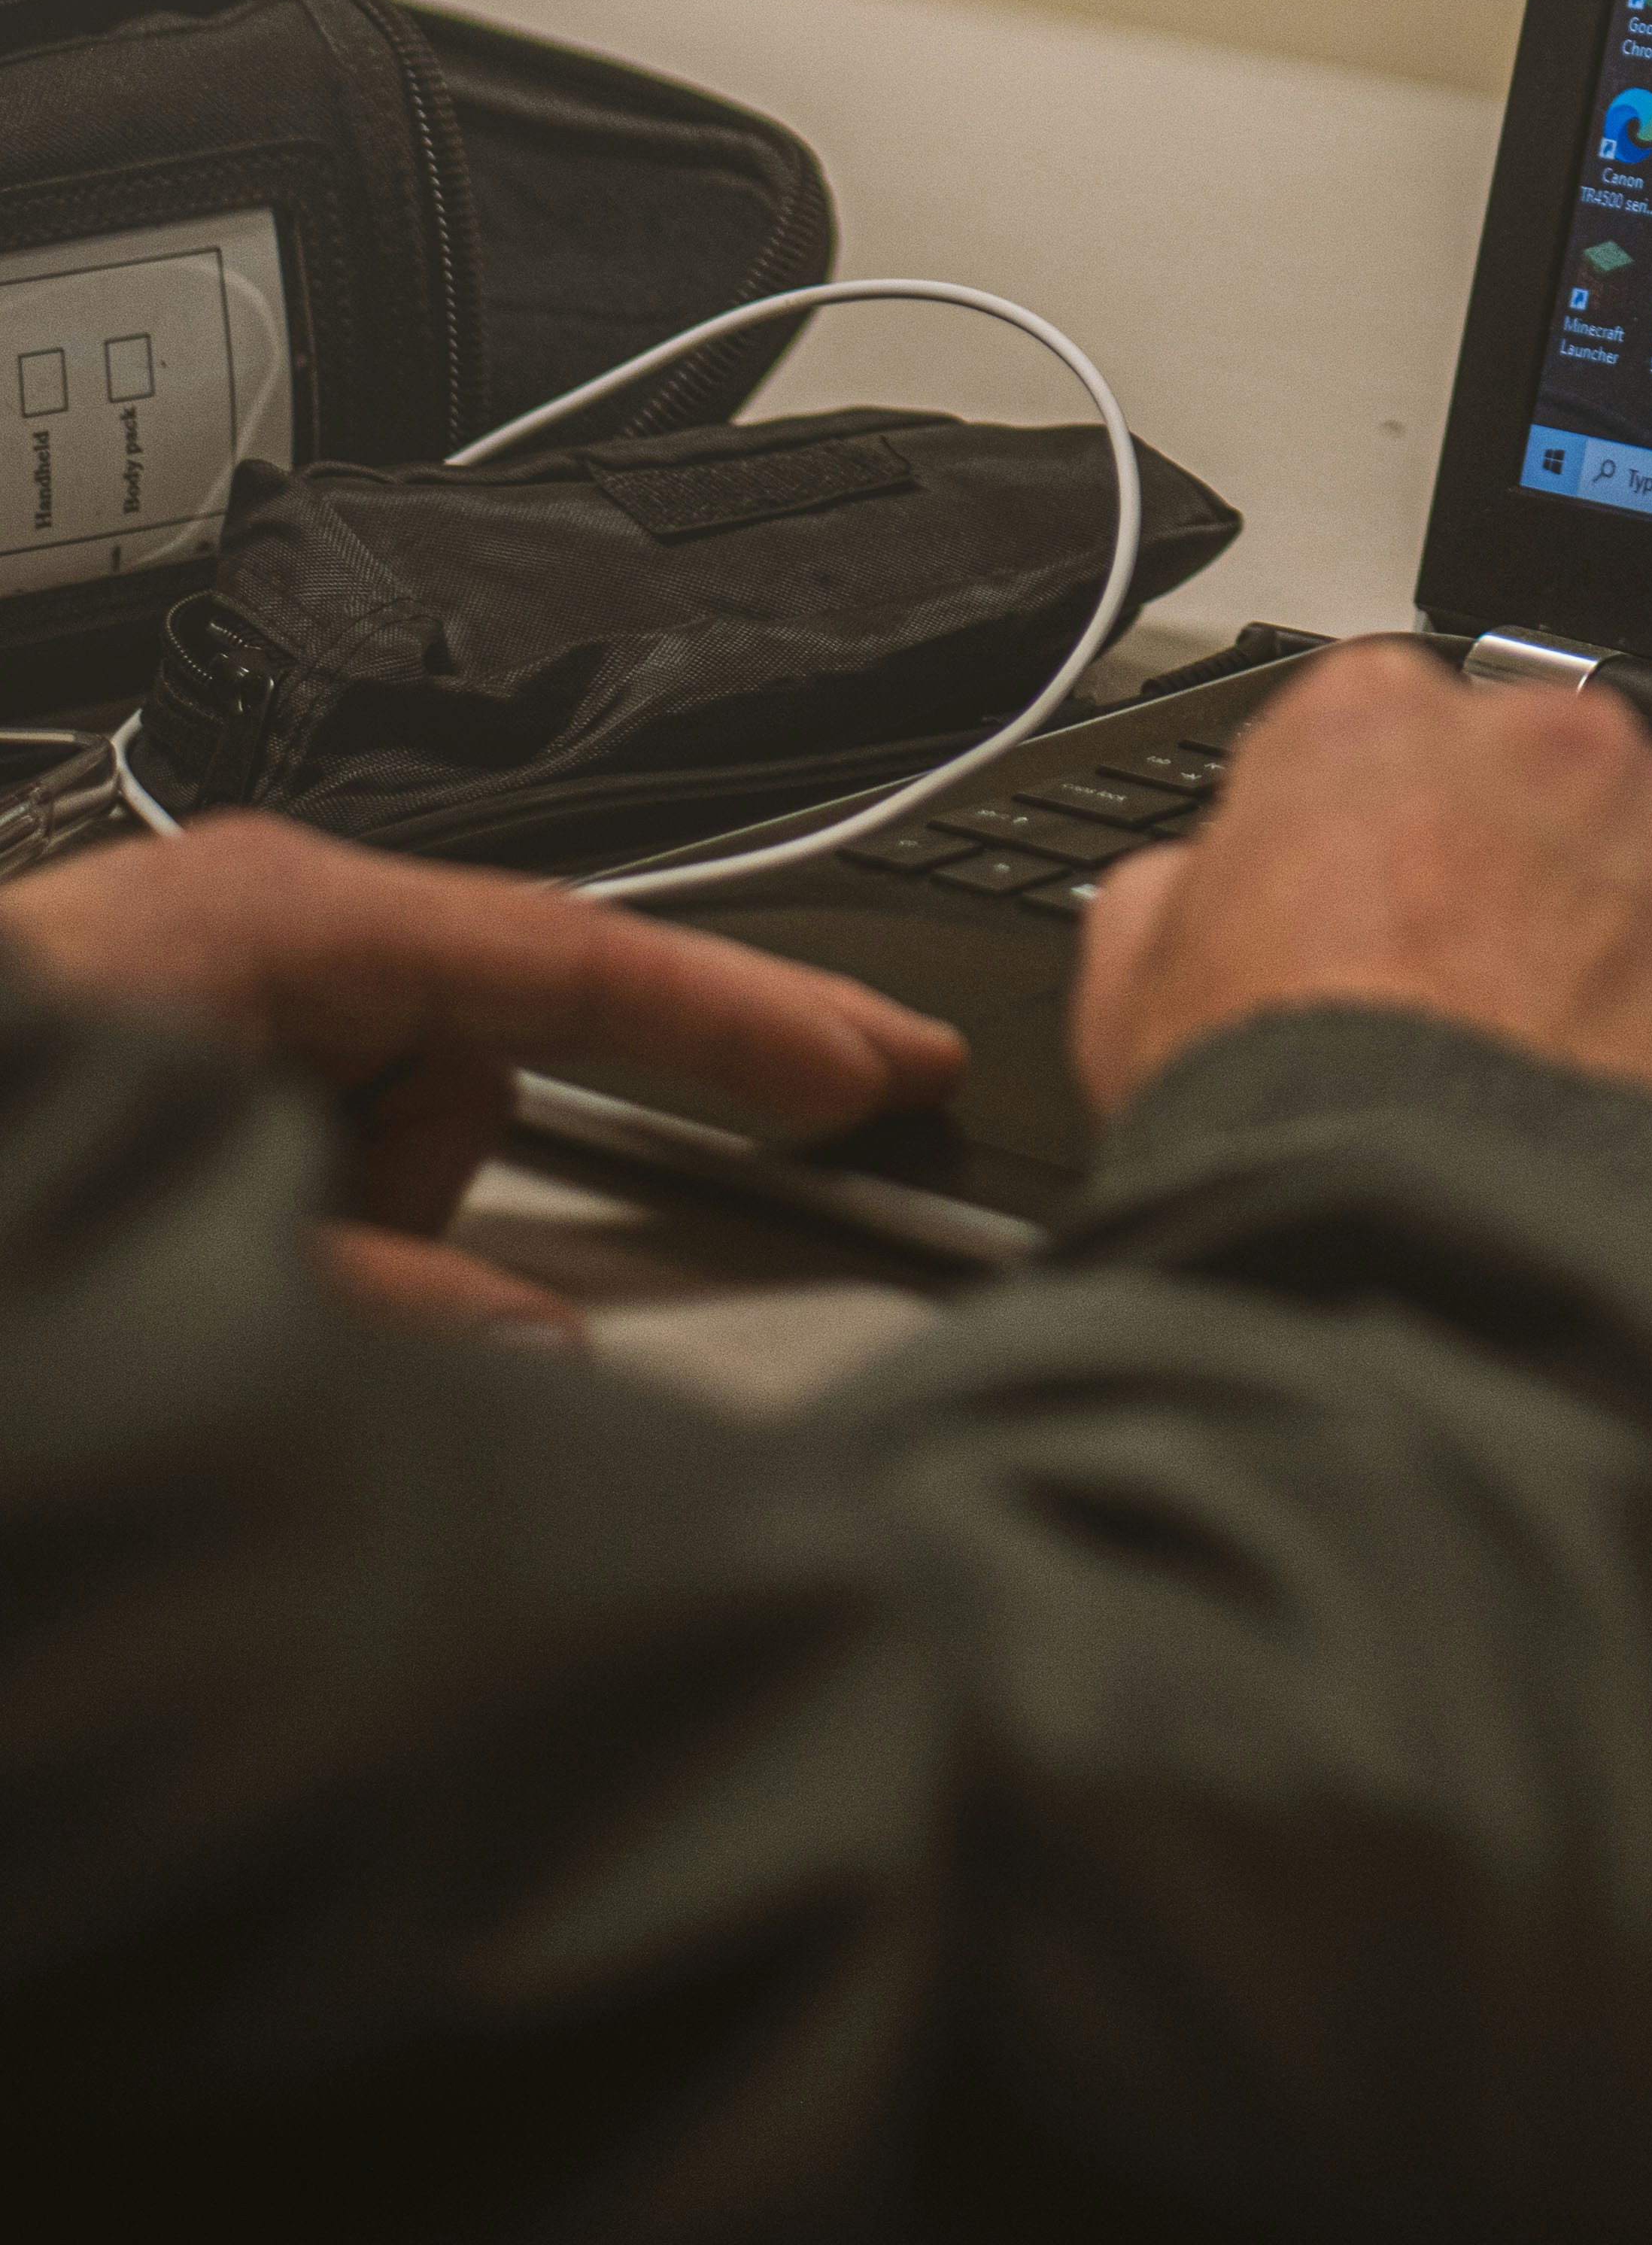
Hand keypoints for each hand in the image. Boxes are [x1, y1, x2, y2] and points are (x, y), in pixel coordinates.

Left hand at [7, 813, 964, 1338]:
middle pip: (466, 1063)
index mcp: (283, 916)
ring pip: (373, 1135)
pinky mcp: (144, 1078)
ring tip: (211, 1320)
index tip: (887, 1069)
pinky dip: (279, 1246)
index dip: (757, 1021)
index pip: (585, 959)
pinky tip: (180, 1307)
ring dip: (340, 1246)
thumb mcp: (220, 1254)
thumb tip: (541, 1355)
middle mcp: (244, 933)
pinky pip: (290, 1165)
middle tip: (343, 1314)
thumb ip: (411, 1313)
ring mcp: (192, 1002)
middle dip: (442, 1204)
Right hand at [1067, 642, 1651, 1130]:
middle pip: (1546, 778)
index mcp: (1379, 717)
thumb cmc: (1270, 1095)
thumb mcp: (1136, 973)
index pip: (1391, 727)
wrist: (1404, 1225)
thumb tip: (1201, 886)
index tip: (1380, 899)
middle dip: (1520, 865)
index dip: (1380, 826)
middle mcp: (1543, 740)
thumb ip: (1179, 888)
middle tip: (1474, 990)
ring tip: (1558, 1059)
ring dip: (1626, 934)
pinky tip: (1637, 1098)